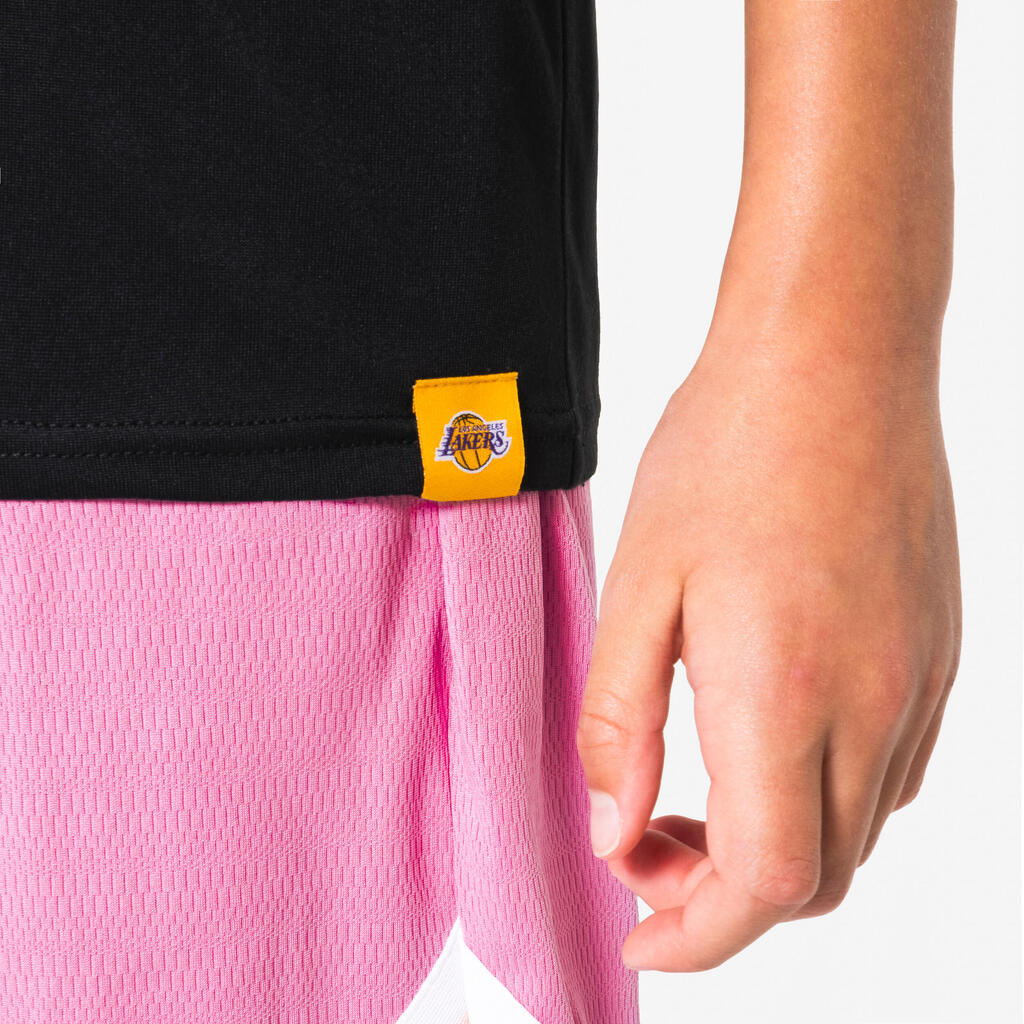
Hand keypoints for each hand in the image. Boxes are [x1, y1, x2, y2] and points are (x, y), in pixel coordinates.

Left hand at [576, 334, 961, 970]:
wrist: (833, 357)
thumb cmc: (725, 453)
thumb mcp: (638, 584)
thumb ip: (621, 719)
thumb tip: (615, 829)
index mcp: (782, 692)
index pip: (761, 884)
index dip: (696, 935)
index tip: (638, 936)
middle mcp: (871, 704)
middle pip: (814, 879)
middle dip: (721, 898)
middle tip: (643, 848)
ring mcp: (919, 681)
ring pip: (856, 833)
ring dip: (773, 851)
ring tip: (694, 802)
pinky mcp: (940, 653)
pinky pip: (891, 772)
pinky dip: (823, 798)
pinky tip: (767, 746)